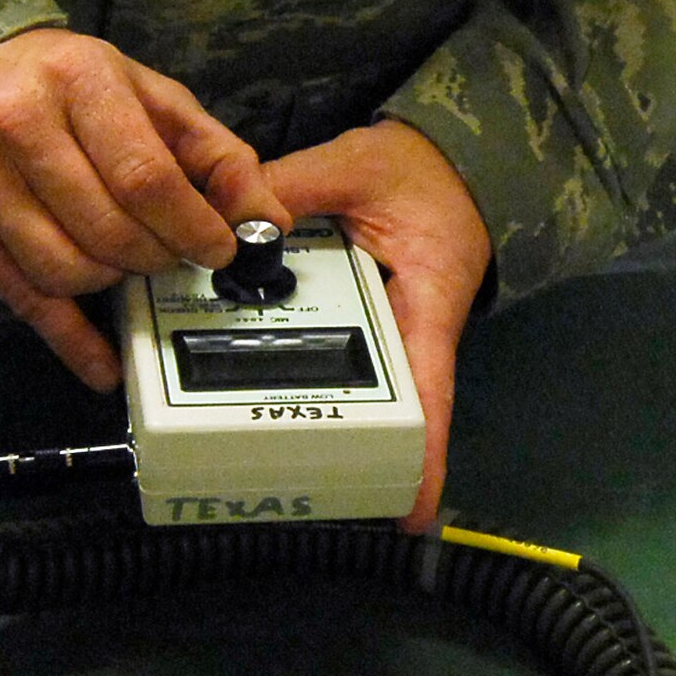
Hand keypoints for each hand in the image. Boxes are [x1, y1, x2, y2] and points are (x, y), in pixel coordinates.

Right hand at [0, 30, 289, 386]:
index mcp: (78, 81)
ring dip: (112, 282)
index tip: (216, 249)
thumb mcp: (150, 98)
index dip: (191, 228)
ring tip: (123, 260)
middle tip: (169, 253)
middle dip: (155, 258)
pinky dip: (72, 342)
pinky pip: (24, 301)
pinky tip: (104, 365)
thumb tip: (269, 220)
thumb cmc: (69, 88)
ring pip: (67, 272)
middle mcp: (17, 124)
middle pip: (109, 232)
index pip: (145, 178)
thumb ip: (216, 156)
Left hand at [264, 119, 491, 530]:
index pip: (429, 389)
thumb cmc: (418, 170)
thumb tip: (239, 220)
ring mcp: (378, 336)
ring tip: (269, 470)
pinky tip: (236, 397)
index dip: (422, 452)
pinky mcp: (350, 325)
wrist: (440, 162)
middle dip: (354, 457)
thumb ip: (297, 186)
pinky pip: (317, 356)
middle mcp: (406, 336)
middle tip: (311, 498)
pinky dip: (284, 374)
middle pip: (385, 410)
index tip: (411, 512)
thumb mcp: (357, 165)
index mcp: (426, 305)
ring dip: (314, 424)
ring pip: (347, 390)